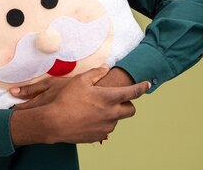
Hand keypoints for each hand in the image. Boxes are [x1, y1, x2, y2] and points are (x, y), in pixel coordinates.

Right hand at [10, 68, 149, 145]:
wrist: (55, 122)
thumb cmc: (67, 99)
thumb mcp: (80, 80)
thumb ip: (95, 73)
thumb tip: (106, 67)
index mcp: (109, 98)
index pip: (132, 92)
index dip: (141, 87)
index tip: (147, 84)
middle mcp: (112, 113)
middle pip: (131, 110)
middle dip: (128, 104)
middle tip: (117, 100)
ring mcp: (106, 126)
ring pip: (117, 120)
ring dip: (112, 114)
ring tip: (95, 109)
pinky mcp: (99, 136)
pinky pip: (106, 129)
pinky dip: (102, 123)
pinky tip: (89, 118)